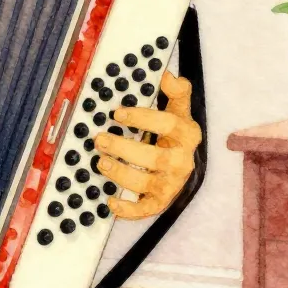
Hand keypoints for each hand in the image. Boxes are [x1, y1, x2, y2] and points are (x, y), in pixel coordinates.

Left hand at [93, 72, 201, 220]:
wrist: (184, 159)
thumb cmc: (174, 132)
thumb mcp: (179, 109)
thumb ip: (177, 92)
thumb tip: (168, 76)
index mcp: (187, 135)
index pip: (168, 125)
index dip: (143, 118)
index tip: (117, 113)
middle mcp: (181, 161)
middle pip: (155, 158)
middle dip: (125, 150)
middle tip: (100, 139)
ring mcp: (171, 183)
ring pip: (147, 184)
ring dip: (122, 175)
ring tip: (101, 162)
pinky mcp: (162, 200)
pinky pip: (147, 209)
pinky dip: (130, 211)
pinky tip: (111, 202)